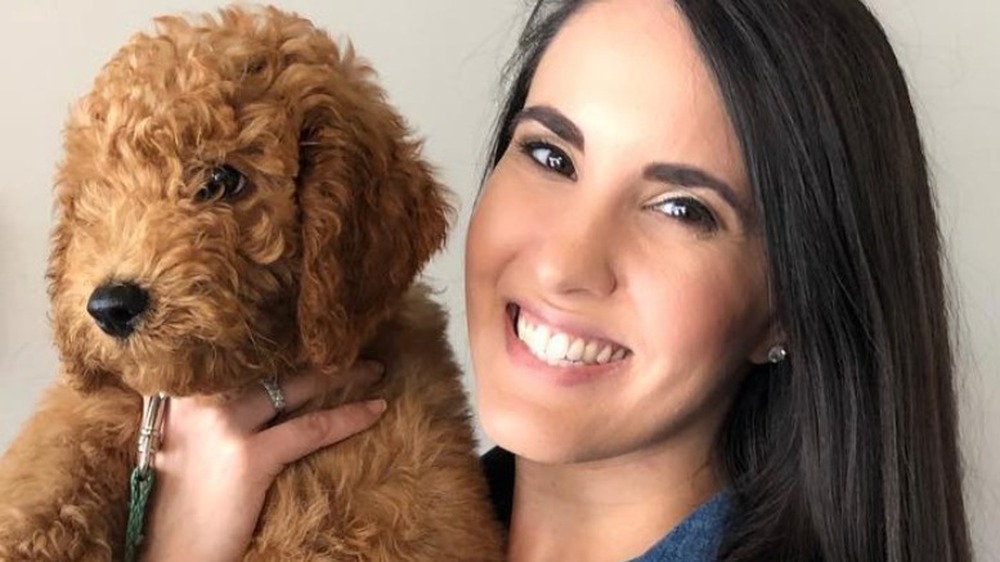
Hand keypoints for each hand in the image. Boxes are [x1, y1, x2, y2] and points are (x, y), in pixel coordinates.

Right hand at [140, 362, 386, 561]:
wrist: (166, 554)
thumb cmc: (177, 503)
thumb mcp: (179, 441)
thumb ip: (206, 409)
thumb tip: (253, 387)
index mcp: (180, 393)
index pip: (242, 356)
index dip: (280, 344)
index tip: (312, 336)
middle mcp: (199, 401)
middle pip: (270, 365)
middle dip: (315, 354)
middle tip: (350, 346)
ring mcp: (223, 426)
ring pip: (295, 387)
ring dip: (341, 375)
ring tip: (374, 370)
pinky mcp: (248, 458)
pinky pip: (312, 428)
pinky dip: (349, 417)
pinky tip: (376, 409)